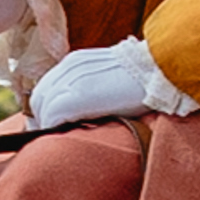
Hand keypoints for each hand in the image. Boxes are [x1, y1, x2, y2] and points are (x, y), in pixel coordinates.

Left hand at [26, 36, 189, 130]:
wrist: (161, 71)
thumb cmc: (146, 80)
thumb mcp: (111, 77)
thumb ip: (92, 87)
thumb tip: (84, 110)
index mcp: (76, 61)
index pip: (47, 86)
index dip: (45, 107)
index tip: (52, 123)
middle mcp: (69, 67)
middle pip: (38, 97)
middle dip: (41, 118)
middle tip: (50, 136)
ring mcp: (72, 80)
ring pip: (41, 106)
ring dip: (46, 125)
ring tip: (57, 139)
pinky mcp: (78, 95)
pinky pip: (52, 115)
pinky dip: (53, 127)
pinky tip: (64, 135)